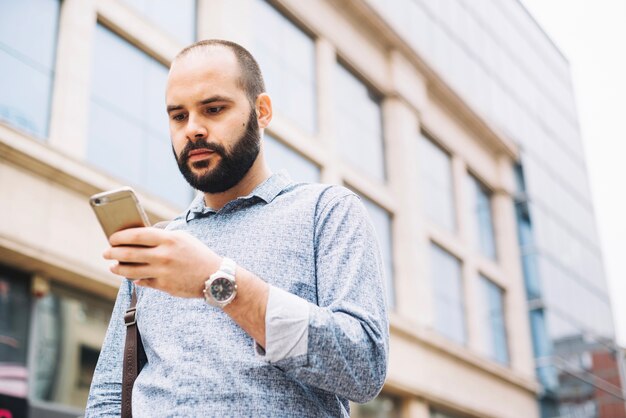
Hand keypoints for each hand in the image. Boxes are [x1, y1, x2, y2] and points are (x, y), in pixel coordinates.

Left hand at [103, 227, 220, 297]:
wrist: (215, 277)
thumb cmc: (197, 254)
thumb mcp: (182, 238)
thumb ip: (161, 237)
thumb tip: (137, 237)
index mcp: (169, 239)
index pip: (137, 235)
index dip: (121, 236)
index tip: (112, 238)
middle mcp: (164, 256)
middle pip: (129, 253)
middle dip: (113, 253)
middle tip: (106, 252)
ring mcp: (163, 272)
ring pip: (131, 270)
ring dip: (118, 268)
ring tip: (113, 266)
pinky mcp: (164, 286)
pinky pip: (142, 282)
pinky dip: (134, 278)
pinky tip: (130, 276)